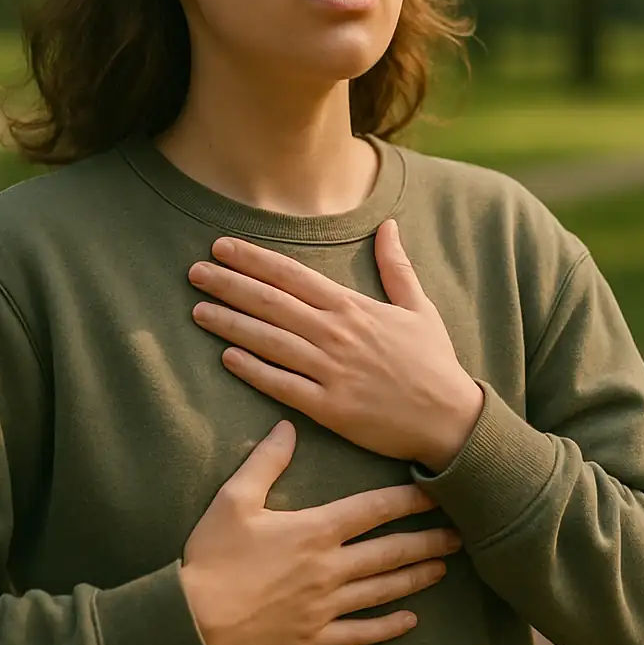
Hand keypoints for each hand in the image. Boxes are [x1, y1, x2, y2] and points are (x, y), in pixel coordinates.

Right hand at [180, 420, 459, 644]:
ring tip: (443, 568)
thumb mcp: (233, 501)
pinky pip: (360, 633)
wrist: (191, 621)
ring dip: (416, 577)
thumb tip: (288, 427)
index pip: (373, 509)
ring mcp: (325, 607)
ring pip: (383, 590)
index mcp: (314, 531)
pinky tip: (410, 620)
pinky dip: (388, 627)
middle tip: (459, 533)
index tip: (437, 489)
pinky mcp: (314, 639)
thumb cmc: (210, 559)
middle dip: (427, 539)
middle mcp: (329, 568)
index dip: (409, 498)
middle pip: (390, 551)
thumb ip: (265, 462)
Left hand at [188, 218, 483, 471]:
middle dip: (230, 284)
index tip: (223, 247)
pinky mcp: (328, 407)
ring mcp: (330, 371)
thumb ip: (396, 267)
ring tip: (199, 310)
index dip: (255, 260)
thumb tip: (388, 225)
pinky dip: (253, 371)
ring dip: (231, 324)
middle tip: (195, 271)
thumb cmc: (433, 362)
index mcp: (353, 308)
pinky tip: (227, 358)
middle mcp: (336, 334)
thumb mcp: (419, 307)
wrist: (449, 419)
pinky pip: (282, 386)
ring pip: (270, 342)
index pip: (293, 276)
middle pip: (272, 303)